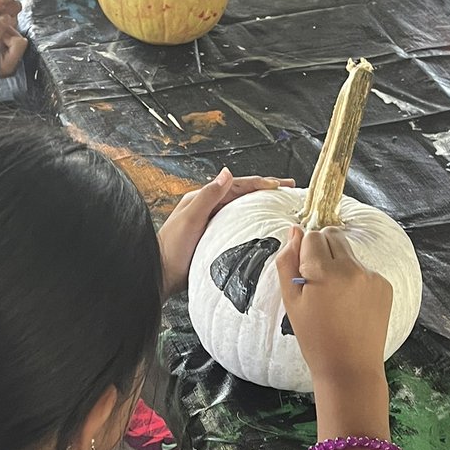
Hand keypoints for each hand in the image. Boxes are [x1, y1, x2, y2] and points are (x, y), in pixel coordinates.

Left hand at [158, 167, 294, 298]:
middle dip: (266, 190)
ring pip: (241, 209)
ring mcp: (211, 224)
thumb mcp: (190, 219)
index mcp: (201, 199)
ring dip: (261, 205)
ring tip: (281, 206)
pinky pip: (238, 226)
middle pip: (242, 194)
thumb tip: (227, 173)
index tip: (281, 185)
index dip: (260, 183)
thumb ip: (208, 196)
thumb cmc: (172, 250)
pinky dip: (253, 222)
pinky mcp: (214, 239)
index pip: (236, 185)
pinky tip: (263, 229)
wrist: (160, 276)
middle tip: (288, 191)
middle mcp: (207, 209)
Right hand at [276, 226, 391, 388]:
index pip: (311, 236)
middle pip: (333, 235)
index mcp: (323, 272)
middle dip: (322, 250)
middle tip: (318, 281)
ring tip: (334, 296)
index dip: (304, 252)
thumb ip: (287, 262)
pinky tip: (350, 304)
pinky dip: (355, 279)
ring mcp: (370, 276)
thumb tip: (294, 231)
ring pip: (348, 252)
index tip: (304, 274)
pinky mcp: (384, 285)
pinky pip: (364, 269)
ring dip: (339, 264)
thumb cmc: (315, 338)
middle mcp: (350, 268)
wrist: (350, 367)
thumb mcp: (290, 302)